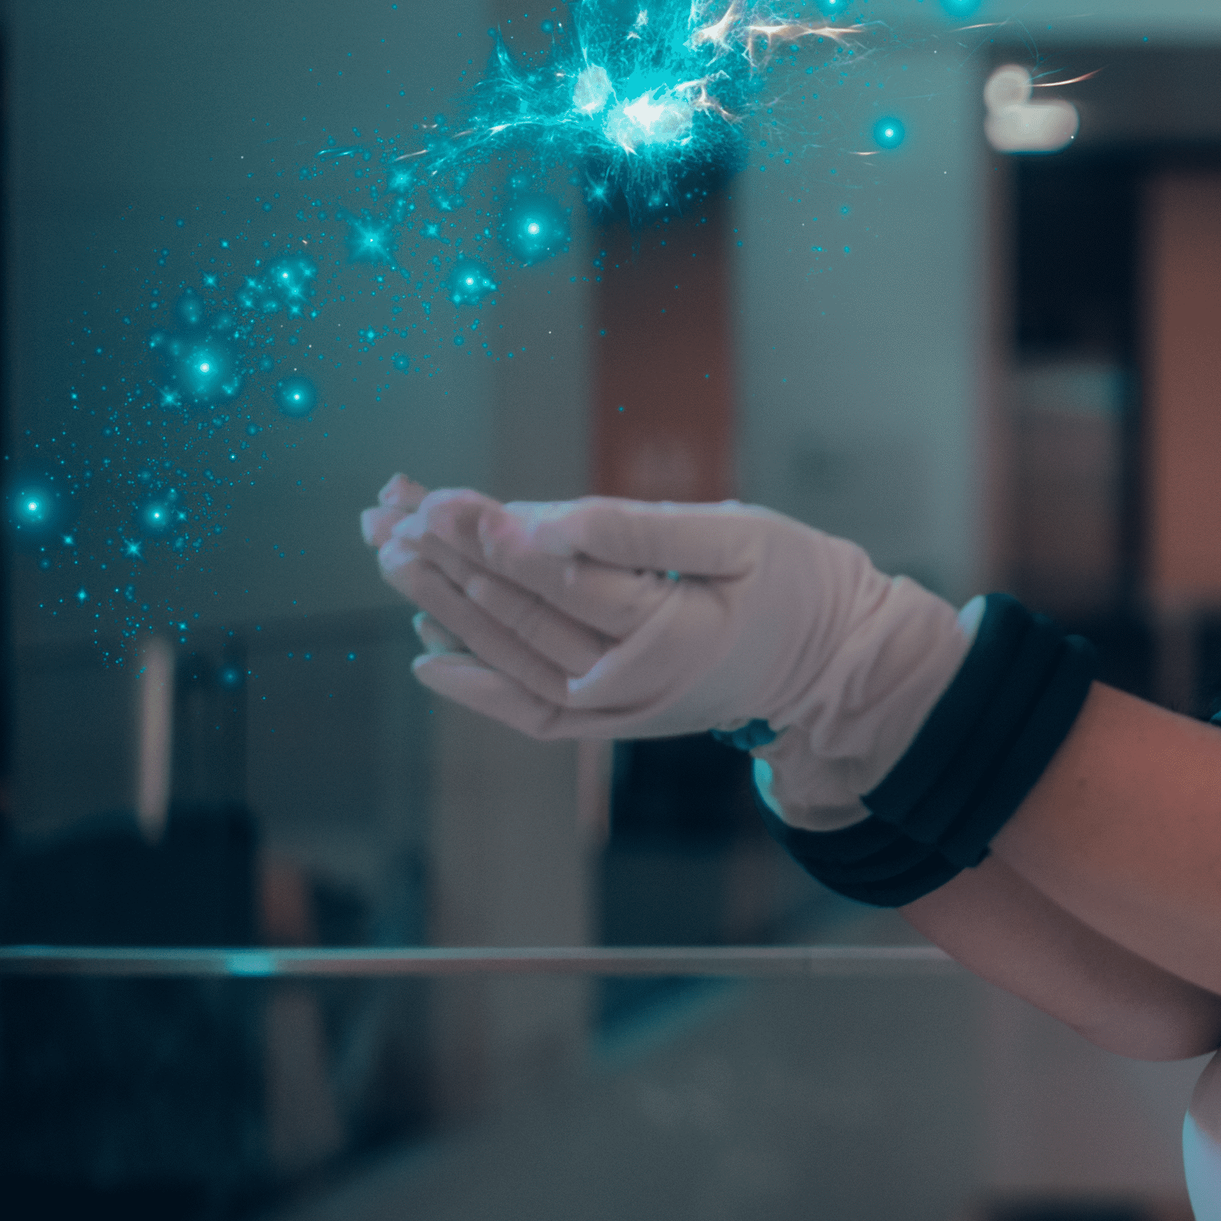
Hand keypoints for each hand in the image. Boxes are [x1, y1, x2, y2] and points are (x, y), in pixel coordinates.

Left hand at [363, 478, 971, 777]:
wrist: (834, 666)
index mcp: (669, 634)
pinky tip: (424, 653)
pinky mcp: (612, 722)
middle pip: (520, 616)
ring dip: (445, 604)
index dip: (491, 536)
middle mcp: (632, 685)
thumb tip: (546, 524)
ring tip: (390, 552)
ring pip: (512, 656)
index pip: (559, 578)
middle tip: (386, 513)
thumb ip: (639, 532)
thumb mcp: (739, 538)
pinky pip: (529, 712)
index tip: (434, 498)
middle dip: (448, 561)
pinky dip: (475, 686)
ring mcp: (618, 712)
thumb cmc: (796, 584)